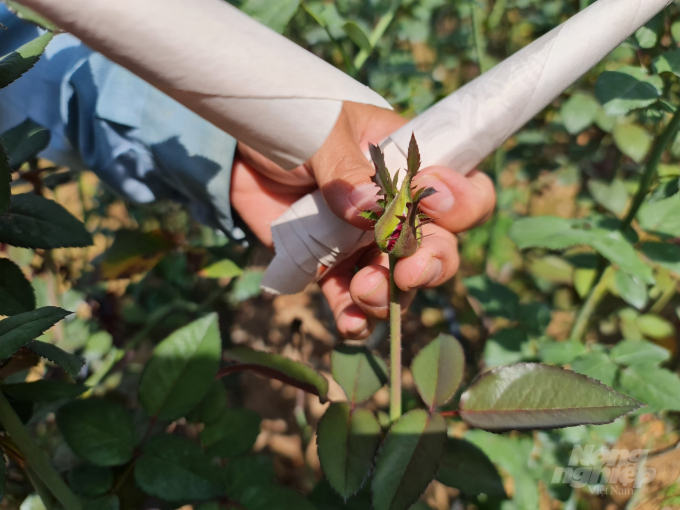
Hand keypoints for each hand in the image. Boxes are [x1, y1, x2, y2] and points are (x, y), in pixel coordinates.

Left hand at [231, 102, 495, 338]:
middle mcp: (396, 209)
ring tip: (361, 292)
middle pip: (439, 246)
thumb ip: (345, 171)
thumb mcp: (320, 133)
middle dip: (430, 264)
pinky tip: (349, 324)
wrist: (238, 152)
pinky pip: (351, 300)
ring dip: (389, 296)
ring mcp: (365, 242)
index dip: (461, 204)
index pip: (461, 190)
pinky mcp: (332, 266)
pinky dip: (354, 317)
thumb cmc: (289, 123)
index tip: (431, 204)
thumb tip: (369, 210)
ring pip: (398, 282)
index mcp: (407, 165)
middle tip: (407, 273)